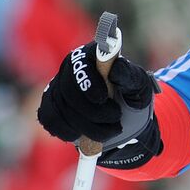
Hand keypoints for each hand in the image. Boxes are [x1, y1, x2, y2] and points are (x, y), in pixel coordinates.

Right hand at [36, 43, 161, 169]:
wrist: (124, 119)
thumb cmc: (132, 96)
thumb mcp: (139, 86)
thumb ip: (130, 76)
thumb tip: (115, 68)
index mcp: (92, 55)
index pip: (81, 62)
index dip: (88, 81)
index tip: (103, 98)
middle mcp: (71, 67)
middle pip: (68, 89)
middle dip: (93, 111)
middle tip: (116, 118)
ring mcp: (58, 86)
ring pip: (61, 108)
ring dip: (87, 126)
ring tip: (110, 130)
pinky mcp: (50, 105)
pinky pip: (50, 120)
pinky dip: (69, 131)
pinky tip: (85, 134)